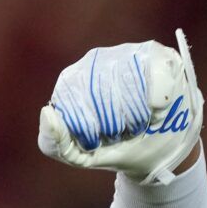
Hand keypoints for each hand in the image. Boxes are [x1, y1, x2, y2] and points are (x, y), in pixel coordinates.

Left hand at [38, 30, 202, 183]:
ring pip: (131, 88)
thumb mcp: (78, 154)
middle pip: (102, 99)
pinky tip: (158, 110)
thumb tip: (47, 112)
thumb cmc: (113, 146)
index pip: (74, 109)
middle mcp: (95, 60)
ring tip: (141, 123)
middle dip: (116, 127)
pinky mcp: (158, 55)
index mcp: (70, 82)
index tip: (99, 141)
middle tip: (123, 133)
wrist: (157, 148)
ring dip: (140, 117)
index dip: (91, 134)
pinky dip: (159, 101)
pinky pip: (158, 72)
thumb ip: (52, 141)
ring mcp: (127, 53)